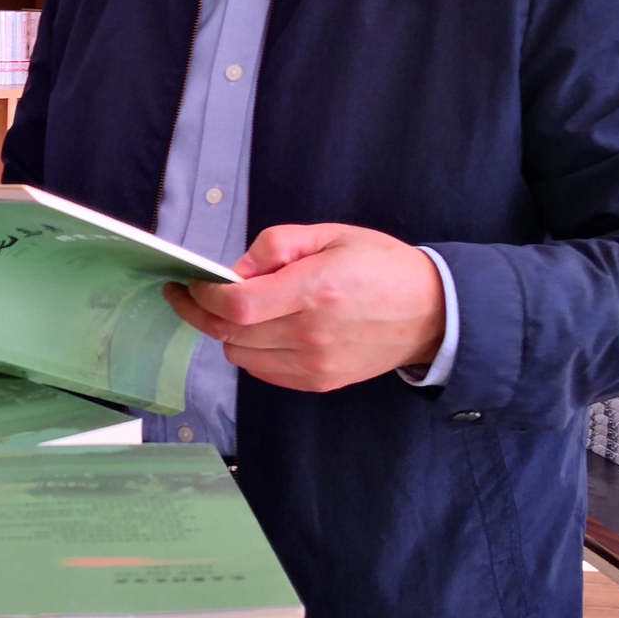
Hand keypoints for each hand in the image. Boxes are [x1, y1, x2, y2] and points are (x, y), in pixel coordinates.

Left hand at [162, 223, 444, 393]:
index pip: (237, 305)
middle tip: (192, 294)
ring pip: (240, 356)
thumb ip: (277, 245)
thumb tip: (236, 269)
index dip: (202, 296)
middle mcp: (311, 333)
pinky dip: (251, 351)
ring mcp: (315, 364)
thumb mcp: (331, 235)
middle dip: (202, 312)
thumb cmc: (380, 266)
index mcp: (314, 290)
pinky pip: (263, 371)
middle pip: (230, 333)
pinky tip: (263, 330)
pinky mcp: (319, 382)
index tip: (188, 283)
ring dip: (229, 332)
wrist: (431, 312)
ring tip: (240, 309)